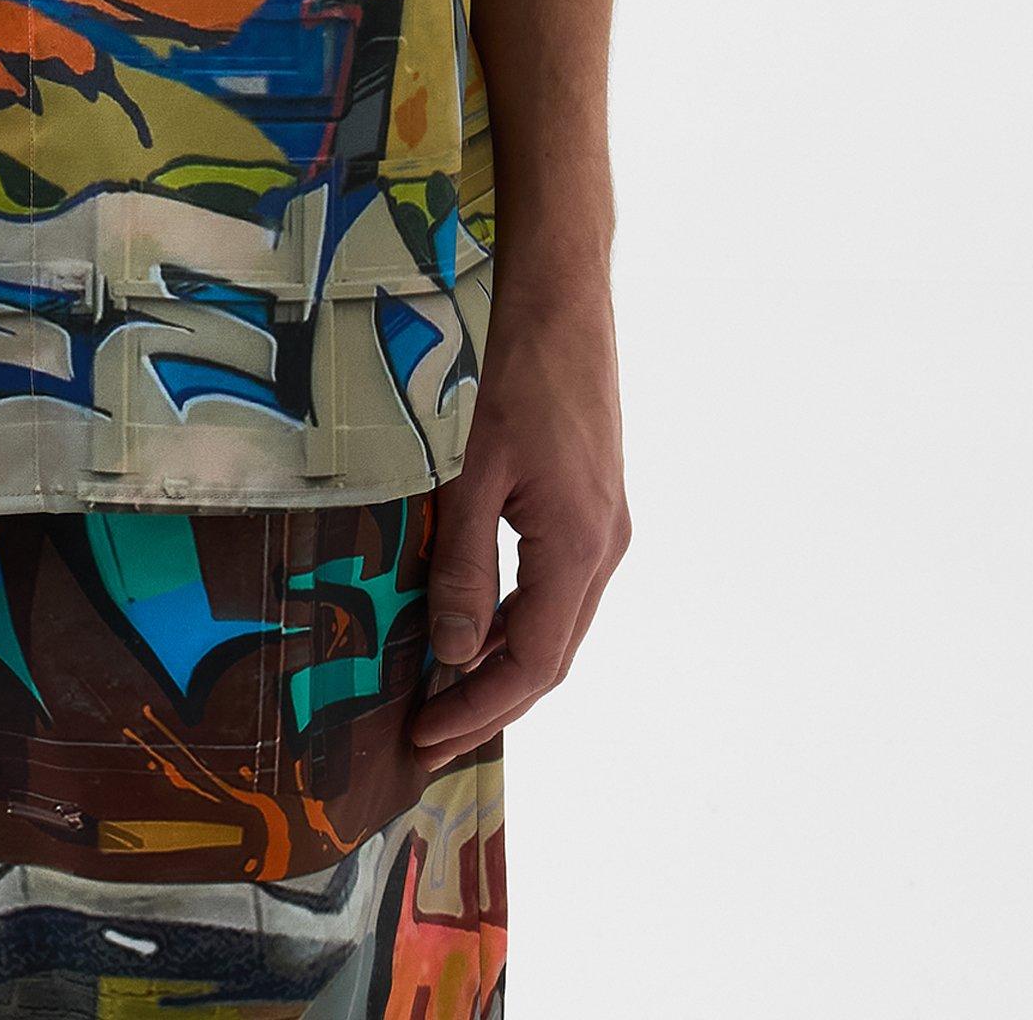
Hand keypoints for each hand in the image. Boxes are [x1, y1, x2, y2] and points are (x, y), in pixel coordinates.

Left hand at [409, 276, 629, 769]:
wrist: (561, 293)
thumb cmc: (512, 371)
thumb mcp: (471, 472)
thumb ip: (461, 565)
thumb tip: (453, 655)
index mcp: (579, 546)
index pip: (533, 664)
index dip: (480, 710)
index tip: (428, 739)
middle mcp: (604, 545)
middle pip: (551, 653)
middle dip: (490, 700)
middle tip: (428, 734)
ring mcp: (604, 522)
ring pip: (555, 619)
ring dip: (503, 660)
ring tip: (442, 691)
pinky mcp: (592, 498)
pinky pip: (556, 581)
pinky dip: (515, 614)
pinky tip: (473, 618)